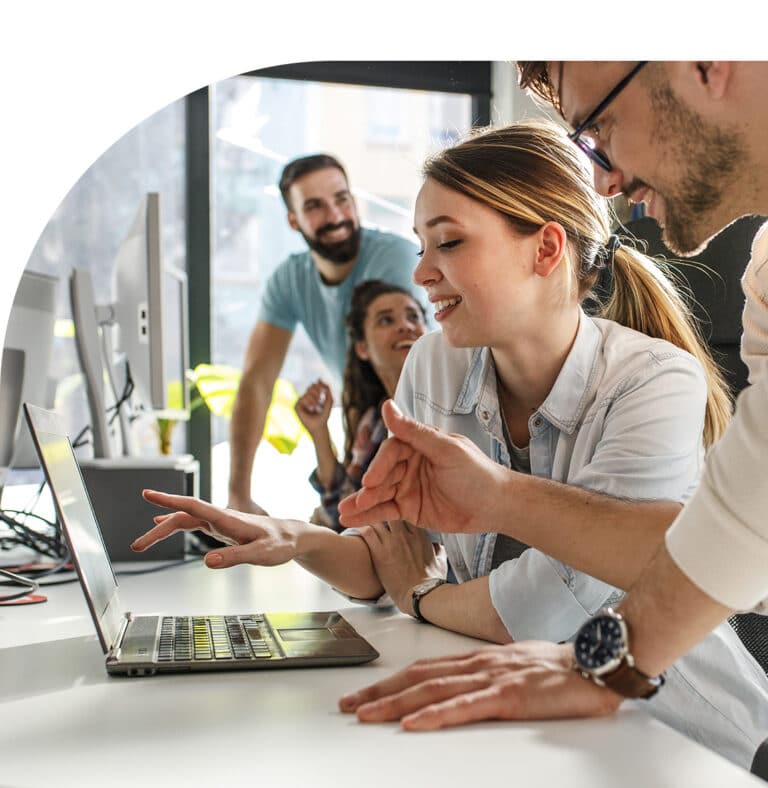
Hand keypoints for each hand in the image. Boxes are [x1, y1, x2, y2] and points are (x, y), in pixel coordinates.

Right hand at [132, 489, 306, 567]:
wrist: (292, 536)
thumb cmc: (280, 544)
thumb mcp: (260, 555)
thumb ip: (235, 557)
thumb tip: (208, 563)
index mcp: (226, 519)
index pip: (192, 506)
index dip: (169, 501)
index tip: (148, 494)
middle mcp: (219, 516)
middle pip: (182, 518)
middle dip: (157, 531)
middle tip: (136, 546)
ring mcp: (219, 521)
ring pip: (185, 521)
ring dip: (163, 530)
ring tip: (141, 544)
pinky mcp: (221, 527)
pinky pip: (192, 523)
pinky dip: (175, 525)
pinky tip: (163, 525)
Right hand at [295, 380, 332, 436]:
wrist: (319, 426)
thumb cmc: (324, 415)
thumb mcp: (329, 403)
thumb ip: (328, 392)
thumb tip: (323, 382)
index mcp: (313, 395)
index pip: (315, 385)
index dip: (319, 385)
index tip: (324, 389)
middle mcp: (306, 397)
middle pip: (310, 387)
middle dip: (317, 391)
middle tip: (320, 398)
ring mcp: (301, 401)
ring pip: (307, 393)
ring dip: (314, 399)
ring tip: (316, 406)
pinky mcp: (297, 406)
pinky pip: (302, 399)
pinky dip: (308, 403)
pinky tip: (311, 408)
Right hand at [338, 399, 510, 532]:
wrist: (496, 506)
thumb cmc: (477, 472)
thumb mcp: (447, 450)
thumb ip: (415, 432)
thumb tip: (387, 404)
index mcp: (419, 444)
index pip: (392, 451)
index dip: (380, 465)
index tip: (371, 480)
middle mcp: (410, 464)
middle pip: (382, 473)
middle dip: (369, 487)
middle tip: (362, 498)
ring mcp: (408, 486)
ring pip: (379, 494)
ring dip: (362, 502)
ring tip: (345, 512)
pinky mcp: (409, 508)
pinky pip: (386, 511)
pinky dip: (369, 515)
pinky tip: (352, 519)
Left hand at [338, 641, 621, 729]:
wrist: (593, 662)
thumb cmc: (556, 669)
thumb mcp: (510, 668)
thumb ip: (482, 675)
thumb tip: (456, 688)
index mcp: (475, 659)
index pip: (420, 670)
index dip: (388, 682)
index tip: (362, 693)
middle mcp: (475, 664)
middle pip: (416, 678)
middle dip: (378, 692)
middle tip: (348, 705)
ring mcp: (490, 678)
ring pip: (432, 691)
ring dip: (395, 703)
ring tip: (366, 714)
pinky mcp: (508, 696)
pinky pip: (465, 706)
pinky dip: (436, 716)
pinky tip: (415, 723)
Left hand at [356, 521, 444, 614]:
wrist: (419, 595)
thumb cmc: (430, 582)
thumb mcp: (440, 563)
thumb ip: (437, 550)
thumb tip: (435, 547)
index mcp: (420, 535)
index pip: (407, 514)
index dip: (399, 514)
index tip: (394, 518)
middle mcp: (405, 534)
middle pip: (390, 512)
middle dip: (384, 512)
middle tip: (376, 515)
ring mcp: (391, 542)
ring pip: (377, 519)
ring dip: (371, 519)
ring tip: (364, 520)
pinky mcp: (379, 553)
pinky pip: (366, 532)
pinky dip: (361, 528)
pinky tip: (358, 528)